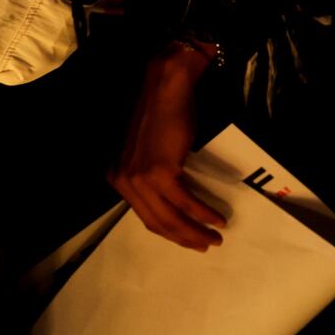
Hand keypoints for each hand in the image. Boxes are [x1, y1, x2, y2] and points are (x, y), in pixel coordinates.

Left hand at [109, 41, 226, 250]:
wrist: (165, 89)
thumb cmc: (161, 114)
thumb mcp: (147, 152)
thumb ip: (152, 176)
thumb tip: (173, 200)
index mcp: (117, 178)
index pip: (145, 216)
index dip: (169, 232)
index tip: (189, 239)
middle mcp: (123, 181)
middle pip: (157, 222)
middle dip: (184, 238)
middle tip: (205, 245)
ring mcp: (139, 178)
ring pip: (170, 217)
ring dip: (195, 232)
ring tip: (215, 238)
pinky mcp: (159, 173)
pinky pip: (184, 202)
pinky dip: (203, 214)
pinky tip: (217, 220)